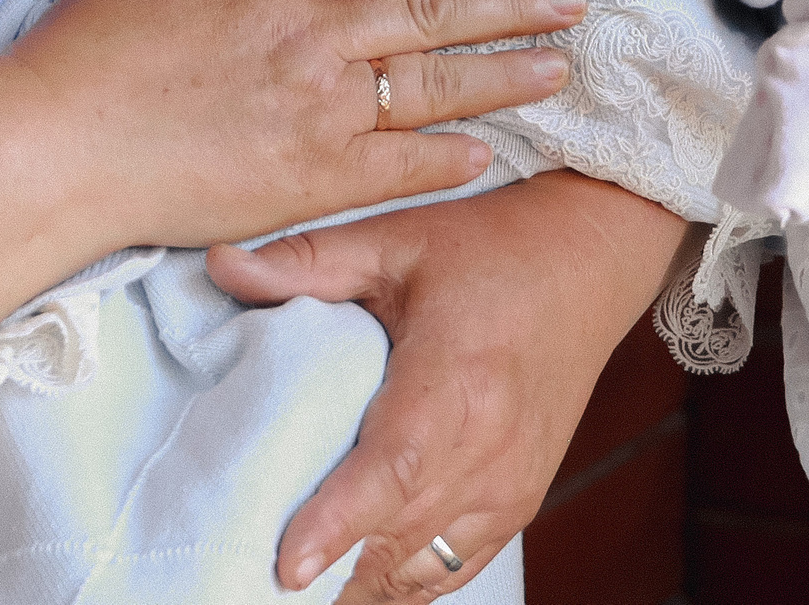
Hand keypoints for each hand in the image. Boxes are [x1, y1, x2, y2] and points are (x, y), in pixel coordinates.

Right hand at [3, 0, 580, 248]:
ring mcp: (316, 104)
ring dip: (505, 73)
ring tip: (562, 67)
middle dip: (510, 1)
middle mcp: (308, 32)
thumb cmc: (72, 68)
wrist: (55, 151)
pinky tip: (491, 154)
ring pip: (434, 80)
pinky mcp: (311, 175)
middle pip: (431, 7)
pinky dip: (450, 159)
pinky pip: (402, 164)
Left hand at [207, 170, 684, 599]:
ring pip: (422, 567)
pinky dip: (402, 579)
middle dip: (327, 570)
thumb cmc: (494, 246)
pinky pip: (453, 569)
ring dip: (360, 579)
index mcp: (457, 377)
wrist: (589, 261)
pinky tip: (356, 572)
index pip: (395, 467)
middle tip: (247, 575)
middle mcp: (491, 445)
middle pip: (399, 536)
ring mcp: (510, 482)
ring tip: (298, 580)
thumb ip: (307, 261)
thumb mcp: (397, 238)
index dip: (338, 523)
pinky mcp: (520, 500)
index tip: (287, 566)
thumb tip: (219, 265)